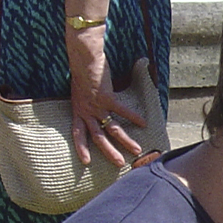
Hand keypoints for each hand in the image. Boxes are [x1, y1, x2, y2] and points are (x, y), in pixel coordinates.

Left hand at [63, 23, 147, 166]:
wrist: (83, 57)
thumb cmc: (82, 70)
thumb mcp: (80, 90)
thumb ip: (86, 100)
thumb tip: (94, 103)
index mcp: (78, 110)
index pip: (78, 133)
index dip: (81, 148)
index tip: (86, 162)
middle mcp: (86, 111)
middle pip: (97, 137)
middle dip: (108, 152)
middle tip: (118, 164)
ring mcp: (96, 105)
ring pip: (111, 128)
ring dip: (124, 141)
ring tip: (136, 150)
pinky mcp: (106, 97)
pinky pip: (122, 110)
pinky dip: (134, 117)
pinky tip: (144, 123)